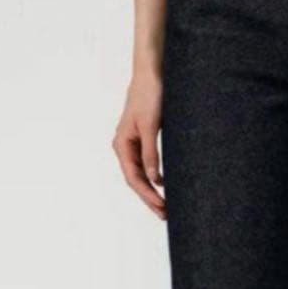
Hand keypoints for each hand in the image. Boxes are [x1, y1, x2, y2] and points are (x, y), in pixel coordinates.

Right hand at [112, 70, 165, 219]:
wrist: (152, 73)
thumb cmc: (149, 95)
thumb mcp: (151, 126)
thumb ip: (151, 153)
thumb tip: (154, 180)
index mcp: (122, 144)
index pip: (134, 178)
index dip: (147, 196)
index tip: (162, 207)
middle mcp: (124, 146)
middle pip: (136, 180)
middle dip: (150, 198)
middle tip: (165, 215)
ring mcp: (133, 143)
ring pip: (141, 174)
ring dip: (152, 190)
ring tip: (165, 206)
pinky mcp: (143, 139)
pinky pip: (147, 164)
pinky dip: (155, 177)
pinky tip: (164, 184)